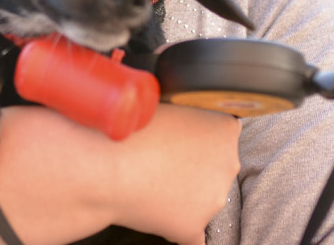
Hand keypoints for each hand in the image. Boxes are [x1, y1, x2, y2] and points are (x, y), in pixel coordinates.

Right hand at [108, 104, 241, 243]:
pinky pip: (196, 235)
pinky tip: (168, 219)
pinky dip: (182, 226)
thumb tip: (183, 118)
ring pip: (205, 196)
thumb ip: (187, 111)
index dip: (198, 134)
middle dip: (196, 163)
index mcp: (226, 129)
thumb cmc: (129, 127)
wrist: (105, 164)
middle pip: (217, 165)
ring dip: (186, 191)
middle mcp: (228, 164)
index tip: (178, 136)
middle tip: (160, 157)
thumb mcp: (166, 102)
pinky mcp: (192, 227)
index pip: (222, 132)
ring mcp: (213, 199)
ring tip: (150, 179)